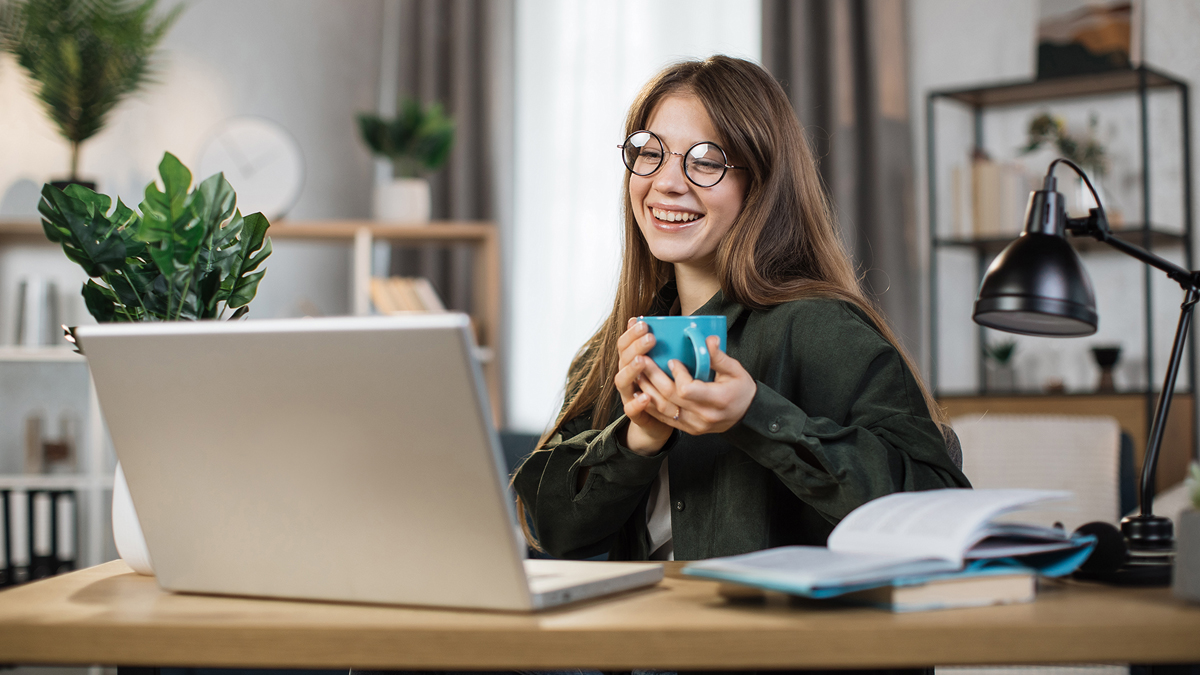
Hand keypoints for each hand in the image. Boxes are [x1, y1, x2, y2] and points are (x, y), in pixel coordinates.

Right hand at [613, 318, 674, 454]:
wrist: (662, 420)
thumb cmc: (669, 387)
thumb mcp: (672, 365)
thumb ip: (672, 348)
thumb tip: (687, 325)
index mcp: (633, 361)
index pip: (625, 343)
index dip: (631, 333)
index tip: (643, 323)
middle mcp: (628, 376)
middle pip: (623, 358)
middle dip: (635, 346)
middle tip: (650, 338)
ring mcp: (629, 394)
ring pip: (622, 380)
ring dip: (631, 370)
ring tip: (642, 360)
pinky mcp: (635, 413)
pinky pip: (631, 409)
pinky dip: (636, 402)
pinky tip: (645, 396)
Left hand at [638, 335, 756, 434]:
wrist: (746, 416)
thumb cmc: (741, 390)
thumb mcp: (736, 371)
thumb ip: (720, 357)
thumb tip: (709, 339)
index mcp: (718, 400)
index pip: (688, 390)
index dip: (677, 375)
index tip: (672, 361)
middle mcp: (704, 416)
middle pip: (671, 398)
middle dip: (654, 377)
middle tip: (642, 360)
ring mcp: (695, 425)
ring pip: (664, 410)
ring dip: (647, 390)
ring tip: (637, 373)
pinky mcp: (688, 429)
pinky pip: (664, 419)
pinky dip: (651, 406)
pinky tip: (641, 392)